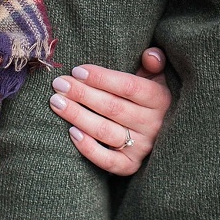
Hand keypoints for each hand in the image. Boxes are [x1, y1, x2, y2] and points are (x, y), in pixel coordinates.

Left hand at [49, 48, 170, 175]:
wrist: (162, 134)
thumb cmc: (149, 97)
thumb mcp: (157, 76)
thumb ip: (154, 62)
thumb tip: (150, 54)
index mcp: (160, 99)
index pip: (129, 87)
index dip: (102, 78)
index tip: (77, 71)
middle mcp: (153, 124)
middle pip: (113, 108)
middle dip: (82, 94)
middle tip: (59, 84)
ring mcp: (143, 147)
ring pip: (106, 132)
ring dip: (78, 116)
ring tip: (56, 102)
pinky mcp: (131, 165)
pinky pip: (108, 161)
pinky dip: (89, 149)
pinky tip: (71, 132)